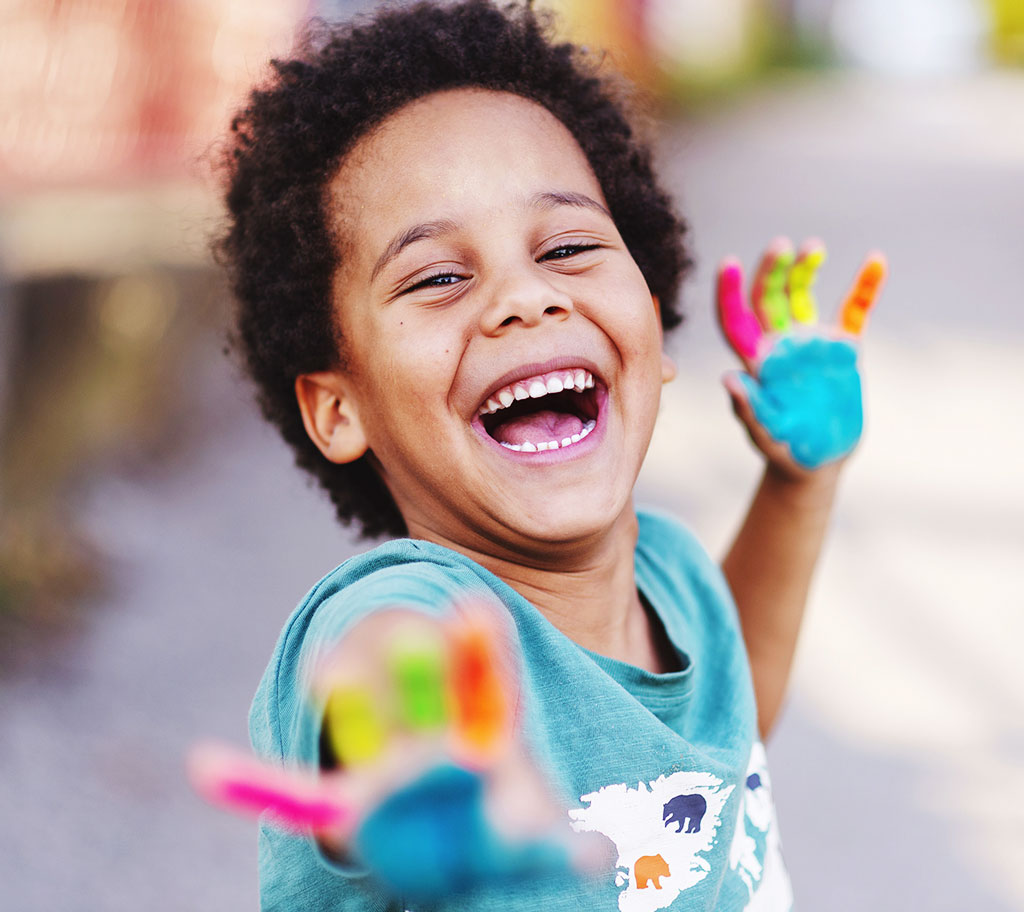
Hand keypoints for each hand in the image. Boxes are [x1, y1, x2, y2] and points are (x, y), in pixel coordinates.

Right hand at [189, 602, 586, 901]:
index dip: (480, 645)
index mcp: (481, 735)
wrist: (447, 842)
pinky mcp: (349, 801)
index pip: (485, 681)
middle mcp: (430, 737)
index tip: (474, 607)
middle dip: (424, 665)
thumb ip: (558, 850)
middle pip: (428, 690)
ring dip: (350, 697)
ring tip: (329, 670)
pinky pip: (299, 794)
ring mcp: (387, 761)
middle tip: (421, 633)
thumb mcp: (526, 842)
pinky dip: (256, 785)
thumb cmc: (492, 830)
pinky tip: (207, 769)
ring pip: (367, 719)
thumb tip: (599, 860)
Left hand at [715, 238, 885, 475]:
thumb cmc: (784, 452)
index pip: (736, 320)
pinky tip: (876, 260)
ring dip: (806, 269)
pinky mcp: (843, 349)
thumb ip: (749, 409)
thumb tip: (729, 378)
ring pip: (804, 295)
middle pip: (768, 298)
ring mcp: (811, 343)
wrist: (817, 464)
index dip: (729, 292)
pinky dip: (866, 286)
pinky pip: (855, 310)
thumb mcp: (766, 435)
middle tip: (782, 246)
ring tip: (813, 248)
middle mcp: (780, 345)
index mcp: (757, 363)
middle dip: (772, 270)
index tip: (727, 263)